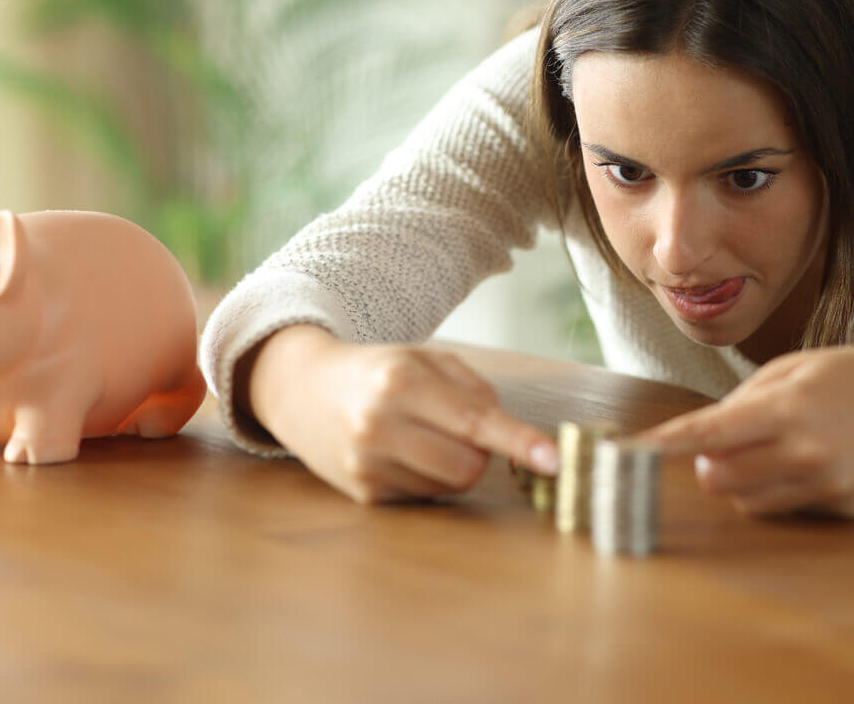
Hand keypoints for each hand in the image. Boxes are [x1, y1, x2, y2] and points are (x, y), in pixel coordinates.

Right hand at [242, 325, 559, 503]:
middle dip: (483, 452)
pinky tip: (403, 453)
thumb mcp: (424, 358)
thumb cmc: (377, 371)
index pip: (474, 420)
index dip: (519, 441)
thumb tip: (511, 433)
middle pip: (469, 464)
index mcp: (401, 381)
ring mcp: (367, 463)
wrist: (301, 390)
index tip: (552, 459)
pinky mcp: (363, 493)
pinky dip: (429, 477)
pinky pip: (426, 496)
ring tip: (427, 438)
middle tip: (463, 430)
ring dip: (457, 466)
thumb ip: (473, 388)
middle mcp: (380, 424)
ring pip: (451, 485)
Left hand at [637, 345, 853, 518]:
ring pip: (746, 501)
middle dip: (709, 461)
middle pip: (718, 477)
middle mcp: (807, 452)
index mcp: (791, 406)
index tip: (628, 453)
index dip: (664, 446)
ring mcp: (828, 486)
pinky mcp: (844, 509)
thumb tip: (702, 435)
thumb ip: (747, 399)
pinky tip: (816, 457)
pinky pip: (786, 507)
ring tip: (777, 444)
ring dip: (741, 478)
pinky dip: (782, 487)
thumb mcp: (802, 366)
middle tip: (731, 437)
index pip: (709, 433)